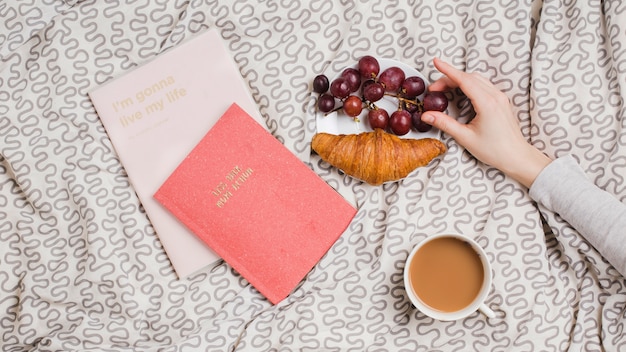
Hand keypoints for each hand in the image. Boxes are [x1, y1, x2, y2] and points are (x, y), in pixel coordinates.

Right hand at [421, 58, 550, 187]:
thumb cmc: (495, 150)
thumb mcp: (465, 137)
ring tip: (444, 89)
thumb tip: (427, 115)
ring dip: (459, 80)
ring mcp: (500, 98)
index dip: (448, 70)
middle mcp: (495, 96)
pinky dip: (469, 84)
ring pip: (477, 79)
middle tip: (434, 89)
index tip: (436, 62)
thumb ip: (445, 124)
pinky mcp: (501, 101)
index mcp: (487, 103)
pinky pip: (483, 85)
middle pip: (469, 78)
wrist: (516, 157)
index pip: (464, 80)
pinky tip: (460, 92)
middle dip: (449, 78)